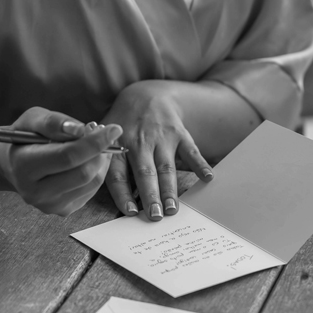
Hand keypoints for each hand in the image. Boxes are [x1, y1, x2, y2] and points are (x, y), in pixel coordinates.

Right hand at [0, 107, 121, 215]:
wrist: (13, 165)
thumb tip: (81, 130)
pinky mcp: (62, 211)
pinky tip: (88, 160)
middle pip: (84, 173)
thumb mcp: (33, 119)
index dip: (94, 142)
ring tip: (95, 145)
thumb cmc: (24, 139)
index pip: (68, 156)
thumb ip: (55, 122)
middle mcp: (35, 192)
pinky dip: (97, 172)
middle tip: (103, 133)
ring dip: (101, 160)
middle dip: (101, 151)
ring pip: (92, 183)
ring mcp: (50, 205)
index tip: (114, 128)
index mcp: (24, 166)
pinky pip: (91, 191)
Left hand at [102, 81, 213, 220]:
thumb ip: (105, 164)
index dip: (123, 194)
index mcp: (117, 146)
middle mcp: (138, 142)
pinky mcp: (179, 134)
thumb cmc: (123, 126)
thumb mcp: (106, 139)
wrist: (146, 95)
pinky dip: (200, 164)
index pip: (118, 174)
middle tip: (155, 216)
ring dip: (170, 189)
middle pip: (144, 173)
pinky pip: (190, 151)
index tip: (130, 212)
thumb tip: (111, 198)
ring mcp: (160, 138)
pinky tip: (207, 178)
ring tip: (172, 209)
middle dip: (150, 195)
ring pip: (165, 167)